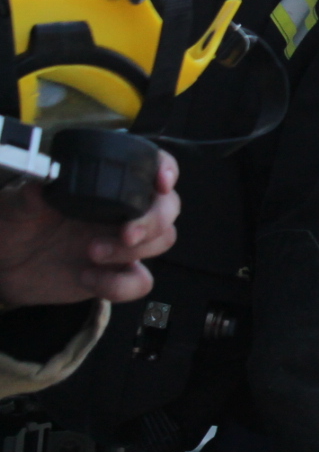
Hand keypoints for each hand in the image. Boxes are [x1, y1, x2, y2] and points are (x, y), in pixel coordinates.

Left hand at [0, 150, 178, 306]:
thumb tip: (40, 185)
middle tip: (126, 234)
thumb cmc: (13, 226)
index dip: (165, 169)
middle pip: (168, 208)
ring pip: (162, 241)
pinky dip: (119, 285)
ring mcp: (122, 244)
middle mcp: (120, 211)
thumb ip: (28, 196)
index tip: (160, 183)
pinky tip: (87, 278)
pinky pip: (141, 282)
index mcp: (104, 186)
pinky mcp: (115, 275)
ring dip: (134, 251)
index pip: (150, 166)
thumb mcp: (15, 205)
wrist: (3, 266)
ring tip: (92, 253)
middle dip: (154, 221)